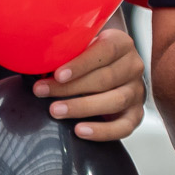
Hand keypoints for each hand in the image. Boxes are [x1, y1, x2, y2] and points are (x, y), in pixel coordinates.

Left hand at [33, 24, 144, 139]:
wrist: (107, 68)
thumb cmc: (87, 55)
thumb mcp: (80, 44)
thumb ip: (67, 49)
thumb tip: (38, 60)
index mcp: (121, 43)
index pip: (105, 51)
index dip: (81, 64)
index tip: (58, 75)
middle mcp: (133, 66)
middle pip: (106, 78)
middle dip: (71, 88)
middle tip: (44, 92)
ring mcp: (137, 91)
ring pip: (115, 100)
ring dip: (82, 107)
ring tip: (56, 111)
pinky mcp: (136, 113)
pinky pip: (124, 127)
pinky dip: (102, 131)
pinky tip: (80, 131)